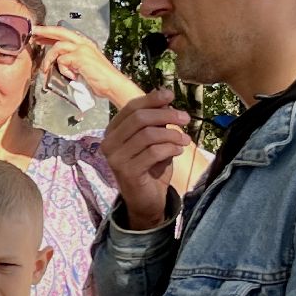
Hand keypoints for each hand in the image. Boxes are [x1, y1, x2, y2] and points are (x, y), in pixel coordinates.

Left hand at [30, 25, 143, 105]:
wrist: (112, 84)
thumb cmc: (100, 79)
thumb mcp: (83, 66)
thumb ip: (72, 61)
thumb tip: (59, 62)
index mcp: (85, 44)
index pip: (65, 34)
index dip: (51, 33)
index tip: (40, 35)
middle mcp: (84, 43)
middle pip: (60, 31)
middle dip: (45, 31)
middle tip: (34, 31)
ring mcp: (82, 49)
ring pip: (58, 46)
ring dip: (49, 58)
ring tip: (45, 69)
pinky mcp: (80, 57)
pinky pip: (63, 60)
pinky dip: (63, 70)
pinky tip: (71, 76)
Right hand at [99, 88, 193, 230]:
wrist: (146, 201)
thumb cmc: (150, 168)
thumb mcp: (154, 140)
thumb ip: (156, 120)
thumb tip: (165, 95)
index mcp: (113, 132)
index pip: (131, 107)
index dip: (152, 99)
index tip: (171, 95)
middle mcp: (109, 143)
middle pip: (139, 118)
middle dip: (166, 115)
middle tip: (185, 119)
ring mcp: (115, 158)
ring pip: (148, 135)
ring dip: (171, 135)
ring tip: (185, 140)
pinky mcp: (127, 172)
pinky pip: (153, 152)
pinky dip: (170, 149)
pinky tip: (178, 152)